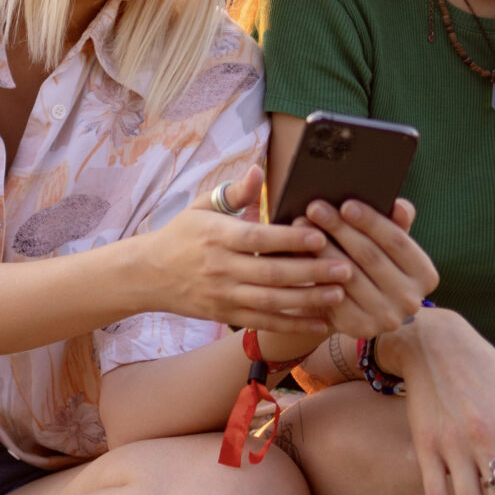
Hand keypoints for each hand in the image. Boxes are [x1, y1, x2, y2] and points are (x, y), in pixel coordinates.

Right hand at [140, 165, 348, 336]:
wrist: (148, 275)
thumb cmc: (182, 235)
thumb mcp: (203, 206)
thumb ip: (235, 192)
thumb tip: (258, 170)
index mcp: (217, 236)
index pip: (258, 238)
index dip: (290, 239)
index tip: (320, 235)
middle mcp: (221, 268)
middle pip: (271, 273)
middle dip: (311, 271)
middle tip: (346, 267)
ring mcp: (223, 295)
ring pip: (272, 301)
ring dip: (308, 300)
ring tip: (340, 293)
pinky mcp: (227, 315)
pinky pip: (265, 322)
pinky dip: (293, 324)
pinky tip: (321, 322)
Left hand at [297, 195, 439, 344]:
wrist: (361, 305)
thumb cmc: (376, 263)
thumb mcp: (389, 243)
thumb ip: (396, 222)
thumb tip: (399, 206)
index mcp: (425, 275)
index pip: (397, 242)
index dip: (371, 221)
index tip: (346, 204)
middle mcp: (410, 300)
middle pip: (370, 257)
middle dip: (340, 229)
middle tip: (315, 208)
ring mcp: (386, 318)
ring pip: (347, 275)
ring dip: (321, 247)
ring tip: (301, 225)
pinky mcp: (359, 328)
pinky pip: (333, 294)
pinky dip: (315, 270)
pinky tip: (300, 251)